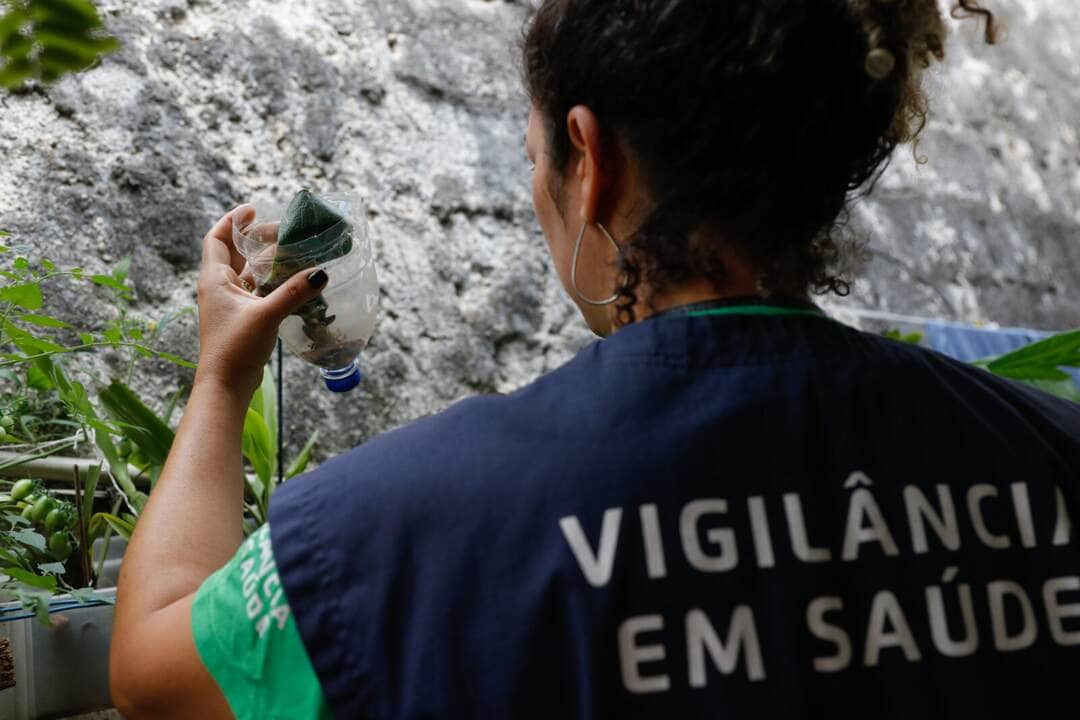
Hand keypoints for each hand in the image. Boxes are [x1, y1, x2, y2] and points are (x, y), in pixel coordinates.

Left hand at [194, 206, 328, 398]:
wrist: (225, 385)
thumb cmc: (236, 348)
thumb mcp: (266, 315)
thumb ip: (293, 292)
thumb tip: (320, 272)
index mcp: (215, 279)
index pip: (217, 238)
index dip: (232, 221)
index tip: (252, 209)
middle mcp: (219, 287)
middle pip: (235, 252)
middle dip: (256, 239)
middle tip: (282, 232)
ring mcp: (230, 304)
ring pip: (247, 272)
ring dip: (264, 260)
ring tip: (289, 251)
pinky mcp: (241, 318)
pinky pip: (256, 290)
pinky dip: (270, 281)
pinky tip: (289, 281)